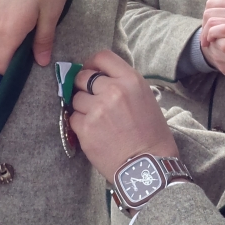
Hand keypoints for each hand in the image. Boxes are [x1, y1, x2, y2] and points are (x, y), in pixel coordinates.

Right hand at [0, 0, 92, 71]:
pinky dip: (9, 9)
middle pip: (2, 42)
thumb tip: (40, 62)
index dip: (10, 70)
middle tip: (40, 26)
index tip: (25, 66)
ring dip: (14, 23)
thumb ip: (44, 39)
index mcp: (8, 27)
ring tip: (34, 5)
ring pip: (0, 25)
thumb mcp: (52, 11)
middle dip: (18, 41)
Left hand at [69, 50, 178, 180]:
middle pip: (83, 76)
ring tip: (97, 120)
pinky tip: (94, 133)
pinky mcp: (85, 128)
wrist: (148, 167)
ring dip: (82, 107)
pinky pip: (73, 118)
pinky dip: (80, 124)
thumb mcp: (145, 98)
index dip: (92, 64)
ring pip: (76, 98)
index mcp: (131, 80)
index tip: (91, 72)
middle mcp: (113, 90)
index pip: (102, 57)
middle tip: (90, 98)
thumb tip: (100, 78)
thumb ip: (123, 85)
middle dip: (83, 86)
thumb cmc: (151, 135)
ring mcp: (97, 109)